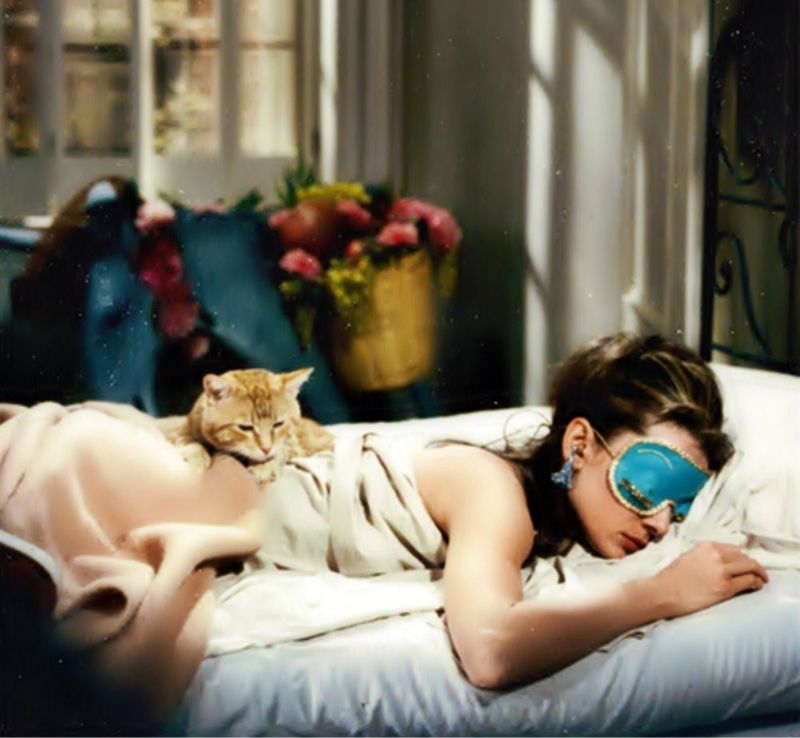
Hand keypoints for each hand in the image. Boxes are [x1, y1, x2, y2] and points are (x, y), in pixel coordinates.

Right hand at [649, 541, 768, 618]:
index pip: (733, 549)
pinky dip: (756, 583)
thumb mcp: (688, 558)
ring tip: (761, 580)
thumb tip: (720, 563)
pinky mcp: (725, 587)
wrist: (662, 592)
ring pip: (751, 567)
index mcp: (706, 546)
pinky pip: (748, 581)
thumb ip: (705, 557)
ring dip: (759, 573)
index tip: (745, 564)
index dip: (742, 557)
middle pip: (744, 557)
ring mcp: (721, 571)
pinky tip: (756, 586)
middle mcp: (715, 555)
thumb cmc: (671, 578)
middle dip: (753, 565)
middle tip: (758, 573)